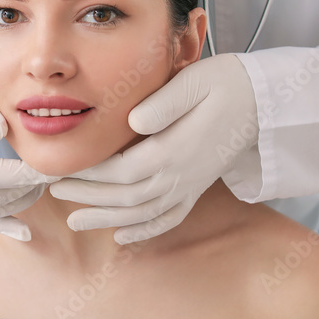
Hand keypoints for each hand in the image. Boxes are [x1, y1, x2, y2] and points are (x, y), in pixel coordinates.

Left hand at [49, 54, 257, 244]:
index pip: (121, 170)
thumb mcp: (194, 82)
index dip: (89, 174)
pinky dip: (145, 231)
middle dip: (87, 196)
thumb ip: (164, 102)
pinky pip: (169, 218)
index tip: (63, 169)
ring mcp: (190, 185)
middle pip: (125, 197)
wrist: (264, 101)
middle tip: (54, 190)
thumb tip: (133, 120)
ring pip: (142, 214)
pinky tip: (122, 236)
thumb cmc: (226, 84)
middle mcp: (180, 175)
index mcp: (173, 149)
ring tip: (74, 221)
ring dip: (107, 219)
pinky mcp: (197, 187)